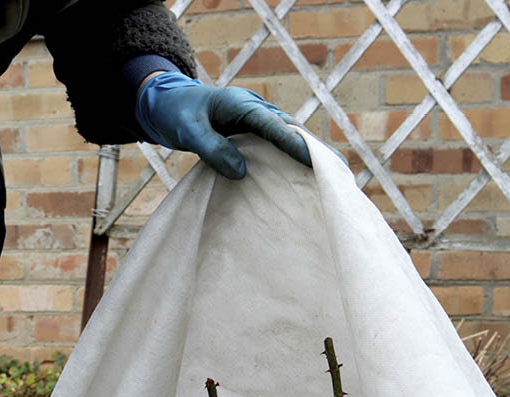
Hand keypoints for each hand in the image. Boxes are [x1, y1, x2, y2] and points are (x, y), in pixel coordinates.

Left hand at [136, 71, 318, 178]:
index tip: (313, 162)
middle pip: (292, 131)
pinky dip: (294, 160)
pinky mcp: (255, 134)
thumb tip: (241, 172)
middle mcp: (256, 110)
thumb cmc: (178, 115)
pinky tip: (306, 178)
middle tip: (339, 173)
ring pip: (290, 138)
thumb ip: (212, 149)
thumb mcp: (189, 131)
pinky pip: (278, 147)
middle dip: (315, 151)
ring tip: (334, 179)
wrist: (170, 104)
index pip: (274, 126)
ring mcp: (258, 121)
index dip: (294, 145)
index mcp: (242, 105)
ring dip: (309, 157)